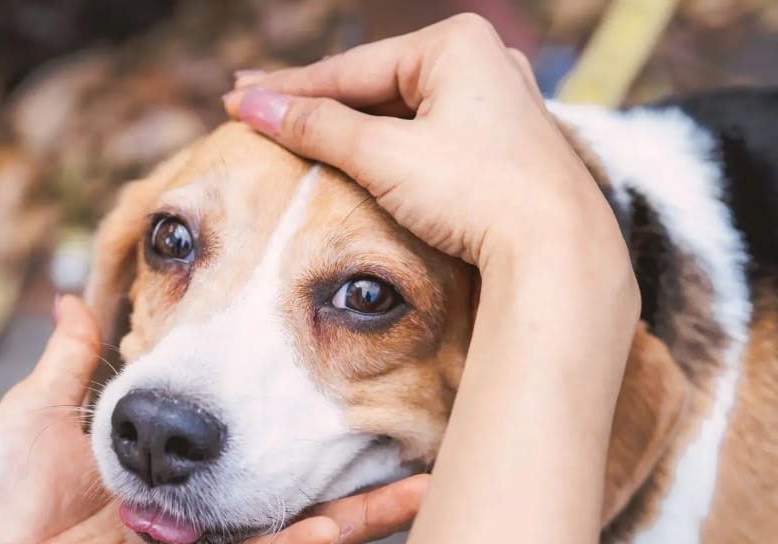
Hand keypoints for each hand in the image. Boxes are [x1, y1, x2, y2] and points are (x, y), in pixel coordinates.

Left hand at [0, 296, 424, 543]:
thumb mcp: (44, 409)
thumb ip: (76, 357)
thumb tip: (70, 298)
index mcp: (166, 460)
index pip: (242, 424)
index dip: (288, 391)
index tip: (339, 346)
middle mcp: (195, 505)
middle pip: (285, 475)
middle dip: (346, 449)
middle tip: (414, 417)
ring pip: (291, 524)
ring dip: (358, 506)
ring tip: (423, 478)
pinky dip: (308, 542)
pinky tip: (356, 522)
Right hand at [222, 14, 625, 280]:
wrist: (557, 249)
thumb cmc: (476, 192)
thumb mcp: (383, 155)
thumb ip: (315, 127)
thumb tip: (253, 106)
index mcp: (456, 43)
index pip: (348, 68)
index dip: (285, 89)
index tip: (235, 100)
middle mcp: (482, 60)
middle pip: (372, 84)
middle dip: (312, 100)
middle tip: (254, 103)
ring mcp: (495, 102)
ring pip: (399, 110)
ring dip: (345, 124)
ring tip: (293, 128)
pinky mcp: (500, 143)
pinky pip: (424, 133)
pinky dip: (382, 144)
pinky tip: (352, 151)